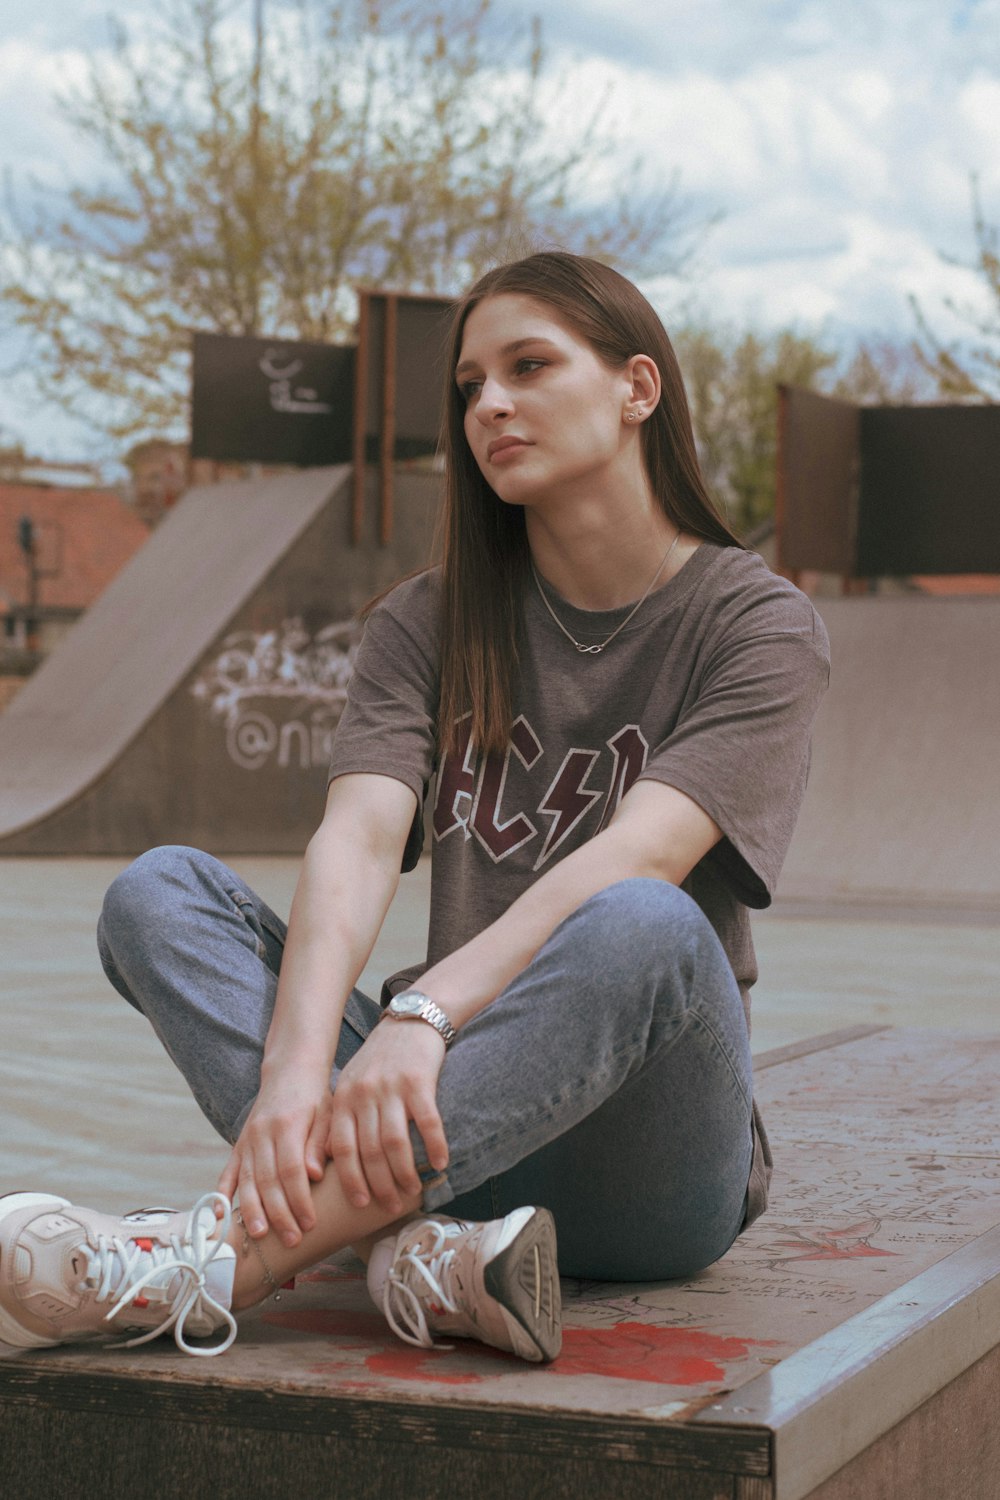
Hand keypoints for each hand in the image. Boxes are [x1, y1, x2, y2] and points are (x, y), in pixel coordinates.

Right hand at [217, 1070, 332, 1246]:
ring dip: (253, 1211)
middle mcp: (263, 1134)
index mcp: (288, 1125)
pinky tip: (219, 1217)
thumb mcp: (326, 1114)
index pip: (291, 1170)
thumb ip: (319, 1143)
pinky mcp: (239, 1145)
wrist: (290, 1073)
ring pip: (247, 1180)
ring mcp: (247, 1140)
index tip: (310, 1223)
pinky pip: (228, 1173)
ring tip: (261, 1236)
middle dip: (280, 1214)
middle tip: (293, 1240)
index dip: (299, 1199)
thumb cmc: (315, 1098)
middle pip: (268, 1180)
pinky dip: (221, 1195)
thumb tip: (314, 1175)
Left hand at [327, 1019, 448, 1215]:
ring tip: (413, 1190)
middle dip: (380, 1185)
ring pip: (396, 1143)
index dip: (350, 1179)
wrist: (409, 1021)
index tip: (360, 1203)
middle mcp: (364, 1094)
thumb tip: (330, 1161)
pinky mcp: (419, 1081)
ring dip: (405, 1172)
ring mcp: (392, 1088)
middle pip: (370, 1151)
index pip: (342, 1148)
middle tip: (390, 1206)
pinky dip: (434, 1147)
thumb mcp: (352, 1085)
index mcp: (344, 1098)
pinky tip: (440, 1164)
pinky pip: (428, 1123)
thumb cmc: (379, 1061)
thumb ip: (342, 1120)